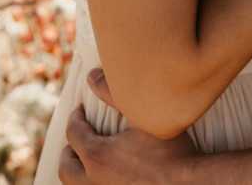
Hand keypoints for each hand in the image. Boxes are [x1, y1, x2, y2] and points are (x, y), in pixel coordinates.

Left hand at [59, 106, 196, 184]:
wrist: (185, 184)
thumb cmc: (168, 150)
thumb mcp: (142, 115)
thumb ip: (114, 93)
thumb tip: (92, 77)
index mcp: (97, 156)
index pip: (74, 133)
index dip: (76, 118)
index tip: (81, 110)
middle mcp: (92, 181)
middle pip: (66, 166)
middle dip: (69, 149)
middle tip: (79, 137)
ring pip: (74, 184)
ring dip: (77, 170)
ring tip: (87, 158)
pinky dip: (89, 182)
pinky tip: (104, 175)